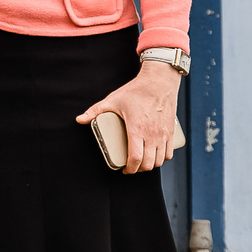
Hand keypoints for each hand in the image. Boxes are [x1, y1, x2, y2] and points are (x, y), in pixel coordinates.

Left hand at [78, 60, 183, 174]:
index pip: (135, 159)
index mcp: (137, 130)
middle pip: (148, 164)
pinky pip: (169, 153)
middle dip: (138, 169)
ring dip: (150, 165)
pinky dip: (162, 158)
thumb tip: (80, 119)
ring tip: (142, 162)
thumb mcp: (113, 100)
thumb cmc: (136, 91)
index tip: (124, 170)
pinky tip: (155, 155)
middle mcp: (152, 135)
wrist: (159, 81)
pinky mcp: (171, 132)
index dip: (129, 169)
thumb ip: (95, 111)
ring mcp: (163, 134)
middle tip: (131, 166)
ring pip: (159, 161)